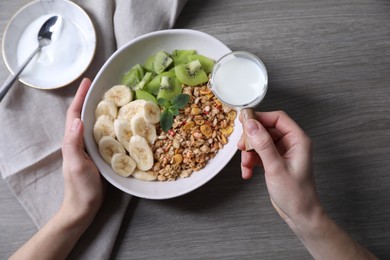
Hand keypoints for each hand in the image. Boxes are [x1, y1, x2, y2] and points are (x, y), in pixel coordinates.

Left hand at [61, 78, 104, 225]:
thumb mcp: (76, 165)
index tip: (87, 82)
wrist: (85, 207)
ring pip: (97, 124)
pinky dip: (114, 126)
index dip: (80, 97)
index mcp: (73, 140)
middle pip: (86, 115)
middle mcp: (82, 141)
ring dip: (105, 111)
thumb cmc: (80, 188)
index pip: (74, 114)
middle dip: (93, 99)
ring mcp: (91, 148)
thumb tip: (77, 120)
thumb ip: (73, 143)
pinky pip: (107, 136)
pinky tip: (125, 124)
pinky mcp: (101, 155)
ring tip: (118, 100)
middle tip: (107, 87)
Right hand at [238, 111, 377, 259]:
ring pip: (259, 142)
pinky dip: (251, 161)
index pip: (277, 118)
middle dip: (251, 139)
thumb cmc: (295, 194)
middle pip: (265, 129)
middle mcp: (291, 143)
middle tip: (241, 148)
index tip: (244, 122)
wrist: (299, 214)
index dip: (260, 118)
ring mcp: (282, 152)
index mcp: (297, 140)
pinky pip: (259, 154)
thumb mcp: (275, 167)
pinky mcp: (275, 161)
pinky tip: (248, 172)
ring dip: (249, 153)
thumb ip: (263, 144)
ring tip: (246, 165)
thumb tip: (251, 124)